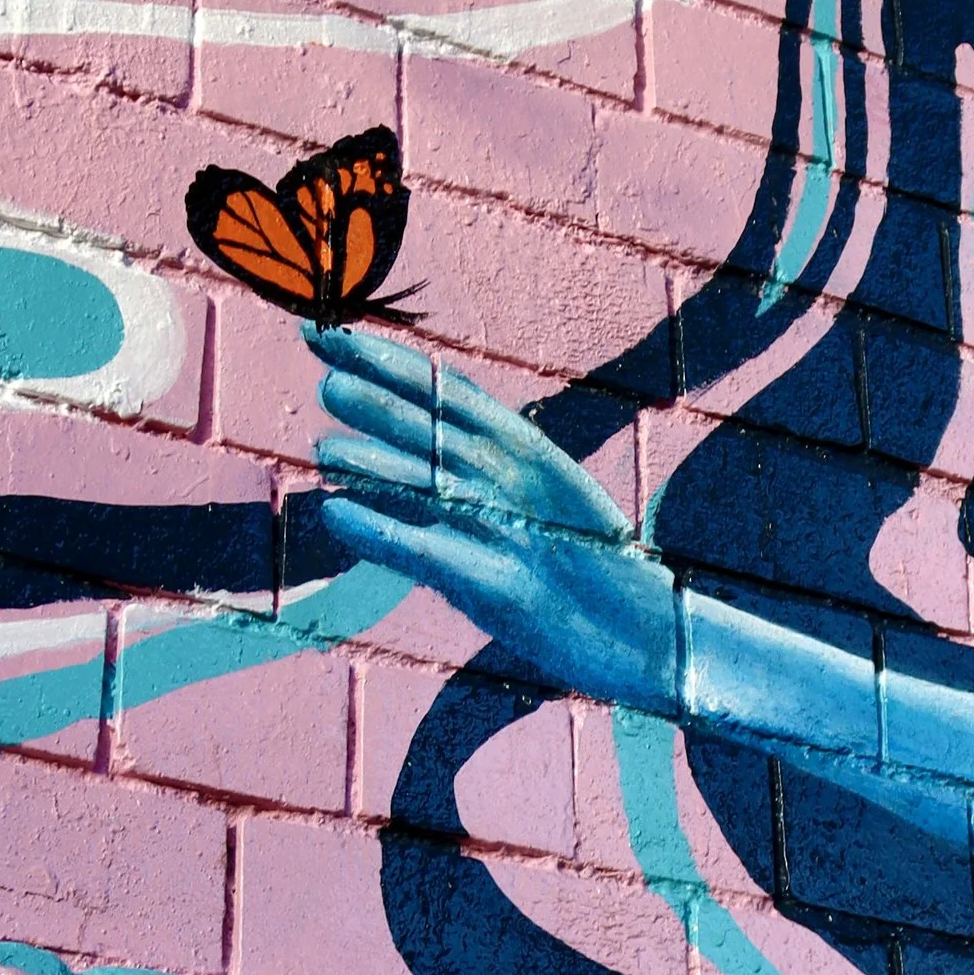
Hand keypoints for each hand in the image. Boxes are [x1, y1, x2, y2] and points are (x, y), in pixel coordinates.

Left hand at [310, 324, 680, 710]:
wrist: (650, 639)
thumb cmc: (586, 573)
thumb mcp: (537, 505)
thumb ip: (477, 476)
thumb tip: (403, 461)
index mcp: (529, 452)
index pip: (449, 391)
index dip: (387, 359)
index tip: (329, 335)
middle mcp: (521, 481)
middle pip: (440, 426)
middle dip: (379, 396)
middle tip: (324, 374)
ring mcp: (513, 532)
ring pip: (433, 482)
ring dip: (376, 460)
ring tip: (324, 446)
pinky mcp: (502, 587)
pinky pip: (428, 553)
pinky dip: (379, 532)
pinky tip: (335, 517)